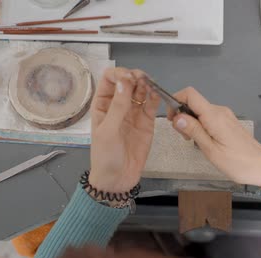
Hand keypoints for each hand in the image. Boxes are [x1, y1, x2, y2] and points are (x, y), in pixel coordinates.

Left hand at [89, 68, 160, 192]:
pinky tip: (157, 93)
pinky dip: (155, 97)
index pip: (110, 78)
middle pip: (128, 81)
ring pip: (141, 90)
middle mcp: (118, 105)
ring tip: (151, 85)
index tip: (129, 78)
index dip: (119, 74)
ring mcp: (133, 113)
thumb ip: (118, 106)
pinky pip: (151, 104)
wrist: (117, 179)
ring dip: (146, 84)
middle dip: (135, 76)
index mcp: (102, 104)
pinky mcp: (147, 122)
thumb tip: (125, 81)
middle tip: (143, 79)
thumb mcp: (108, 131)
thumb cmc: (105, 156)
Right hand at [168, 87, 260, 186]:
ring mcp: (225, 116)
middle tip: (185, 138)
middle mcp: (220, 111)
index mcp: (214, 116)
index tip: (172, 119)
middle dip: (182, 116)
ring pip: (200, 111)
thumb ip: (194, 131)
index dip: (176, 100)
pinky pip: (208, 117)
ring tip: (194, 142)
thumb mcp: (211, 150)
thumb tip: (177, 117)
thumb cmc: (237, 162)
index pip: (190, 94)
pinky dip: (200, 126)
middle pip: (193, 103)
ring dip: (191, 123)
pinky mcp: (228, 122)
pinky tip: (204, 141)